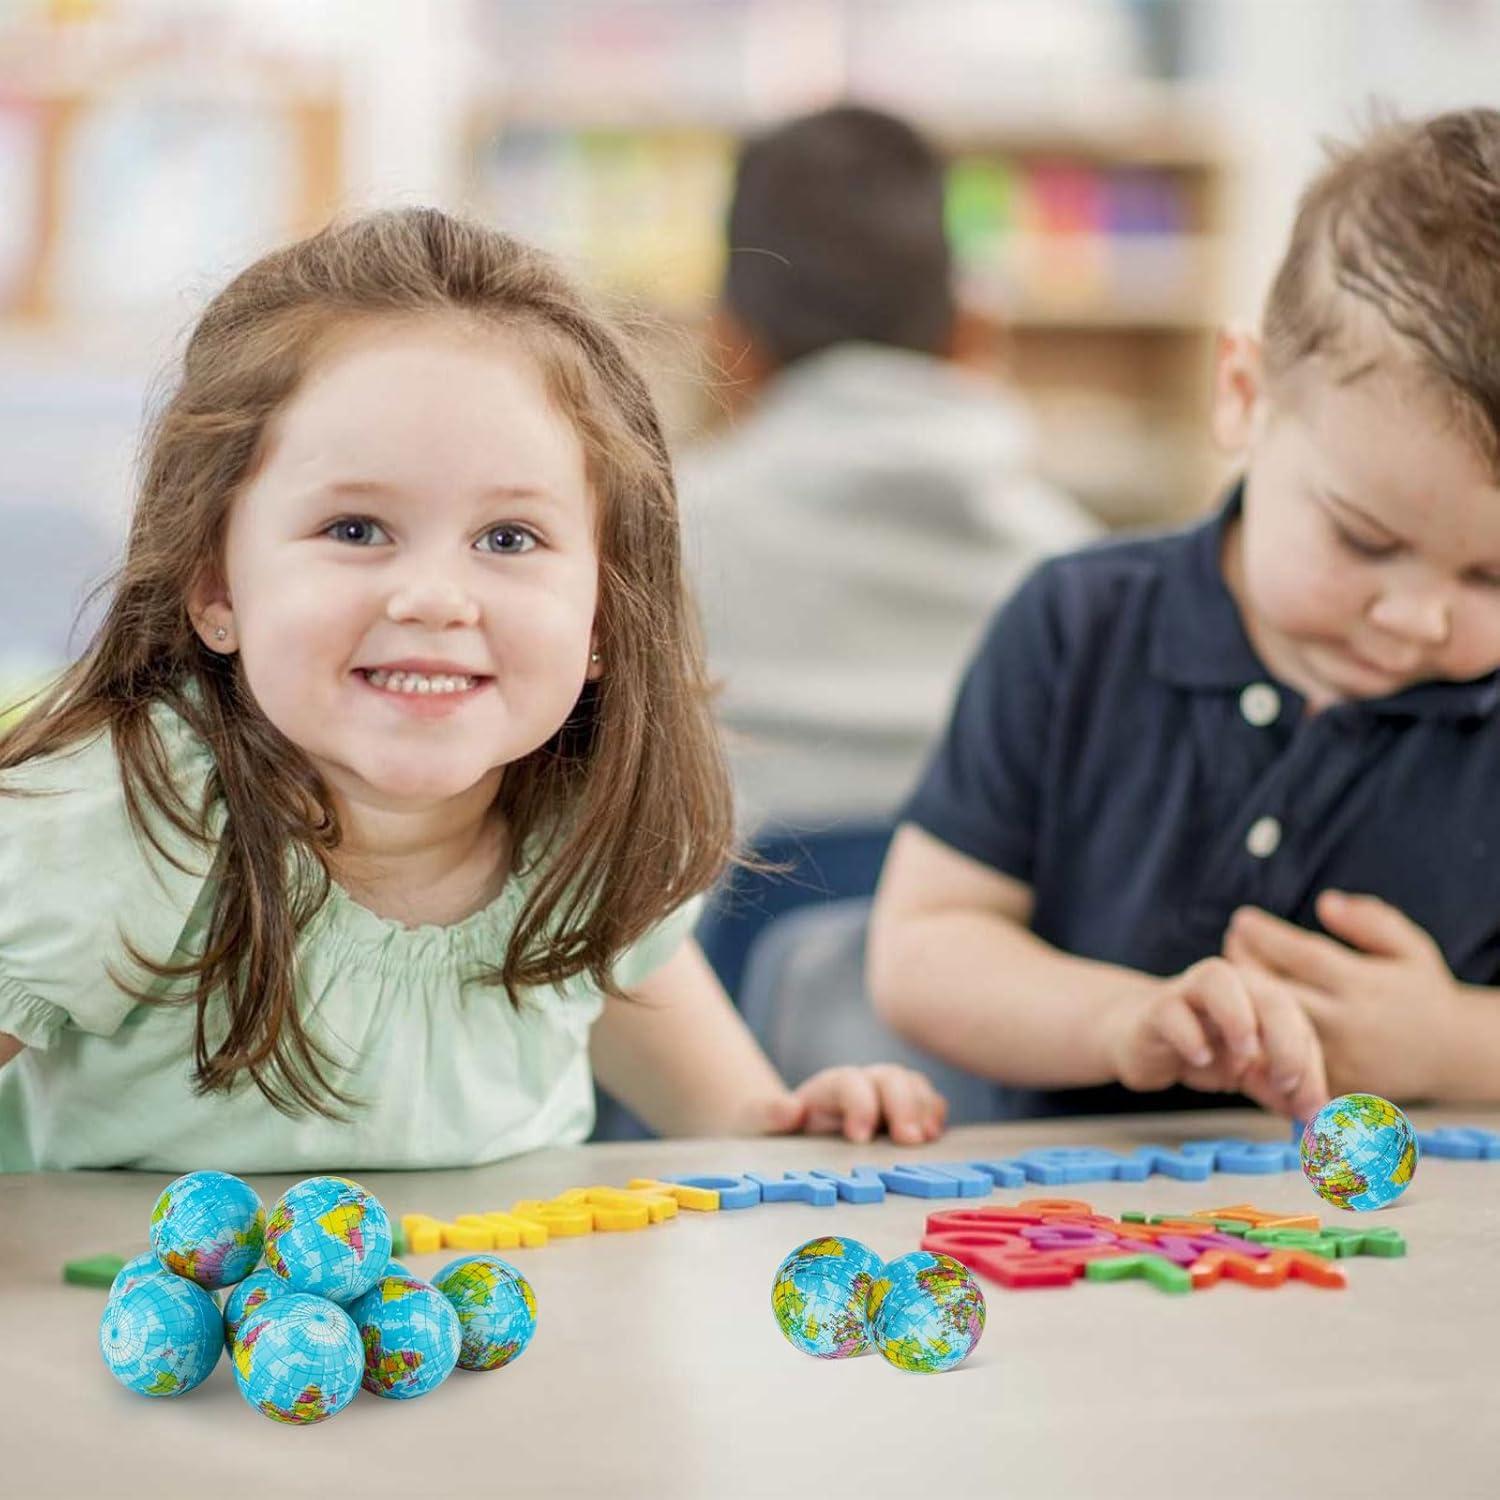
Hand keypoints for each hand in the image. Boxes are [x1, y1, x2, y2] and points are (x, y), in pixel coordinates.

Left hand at [757, 1065, 947, 1144]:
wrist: (790, 1129)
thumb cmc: (776, 1128)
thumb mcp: (758, 1122)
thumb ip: (768, 1114)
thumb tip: (790, 1109)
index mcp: (826, 1088)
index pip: (848, 1082)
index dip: (858, 1105)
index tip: (859, 1138)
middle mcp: (860, 1084)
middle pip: (888, 1077)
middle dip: (901, 1105)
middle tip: (908, 1140)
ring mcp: (884, 1095)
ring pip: (911, 1084)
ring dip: (922, 1108)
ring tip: (924, 1138)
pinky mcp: (903, 1111)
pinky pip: (927, 1101)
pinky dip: (934, 1114)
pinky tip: (934, 1136)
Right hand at [1105, 958, 1327, 1120]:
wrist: (1141, 1040)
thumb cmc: (1203, 1050)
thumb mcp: (1250, 1074)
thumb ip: (1281, 1090)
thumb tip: (1315, 1116)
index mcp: (1262, 997)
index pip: (1298, 1024)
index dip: (1309, 1065)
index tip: (1309, 1108)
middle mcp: (1231, 984)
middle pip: (1270, 996)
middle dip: (1286, 1041)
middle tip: (1286, 1082)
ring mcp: (1189, 991)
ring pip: (1218, 981)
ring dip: (1239, 1018)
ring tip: (1246, 1056)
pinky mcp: (1156, 1009)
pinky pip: (1173, 1011)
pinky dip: (1189, 1035)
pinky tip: (1200, 1059)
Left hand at [1224, 892, 1458, 1102]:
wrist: (1450, 1055)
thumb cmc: (1421, 991)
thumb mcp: (1409, 947)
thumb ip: (1370, 921)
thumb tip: (1325, 903)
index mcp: (1365, 985)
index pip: (1304, 956)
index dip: (1266, 936)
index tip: (1241, 919)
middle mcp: (1348, 1022)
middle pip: (1279, 992)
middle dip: (1244, 965)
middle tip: (1229, 942)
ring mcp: (1336, 1056)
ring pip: (1273, 1028)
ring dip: (1245, 1001)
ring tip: (1230, 976)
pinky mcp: (1330, 1083)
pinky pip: (1283, 1061)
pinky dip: (1257, 1038)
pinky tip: (1241, 1015)